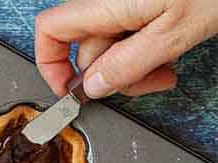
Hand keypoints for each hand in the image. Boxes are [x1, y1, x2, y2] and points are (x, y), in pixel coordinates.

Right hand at [35, 0, 217, 97]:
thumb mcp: (175, 33)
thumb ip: (128, 63)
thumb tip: (92, 87)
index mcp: (105, 2)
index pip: (49, 30)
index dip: (51, 64)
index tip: (70, 91)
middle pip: (87, 47)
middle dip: (112, 74)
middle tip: (148, 83)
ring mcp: (125, 2)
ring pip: (111, 44)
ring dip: (133, 67)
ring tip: (165, 71)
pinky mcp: (142, 3)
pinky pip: (130, 32)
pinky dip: (145, 50)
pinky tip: (169, 53)